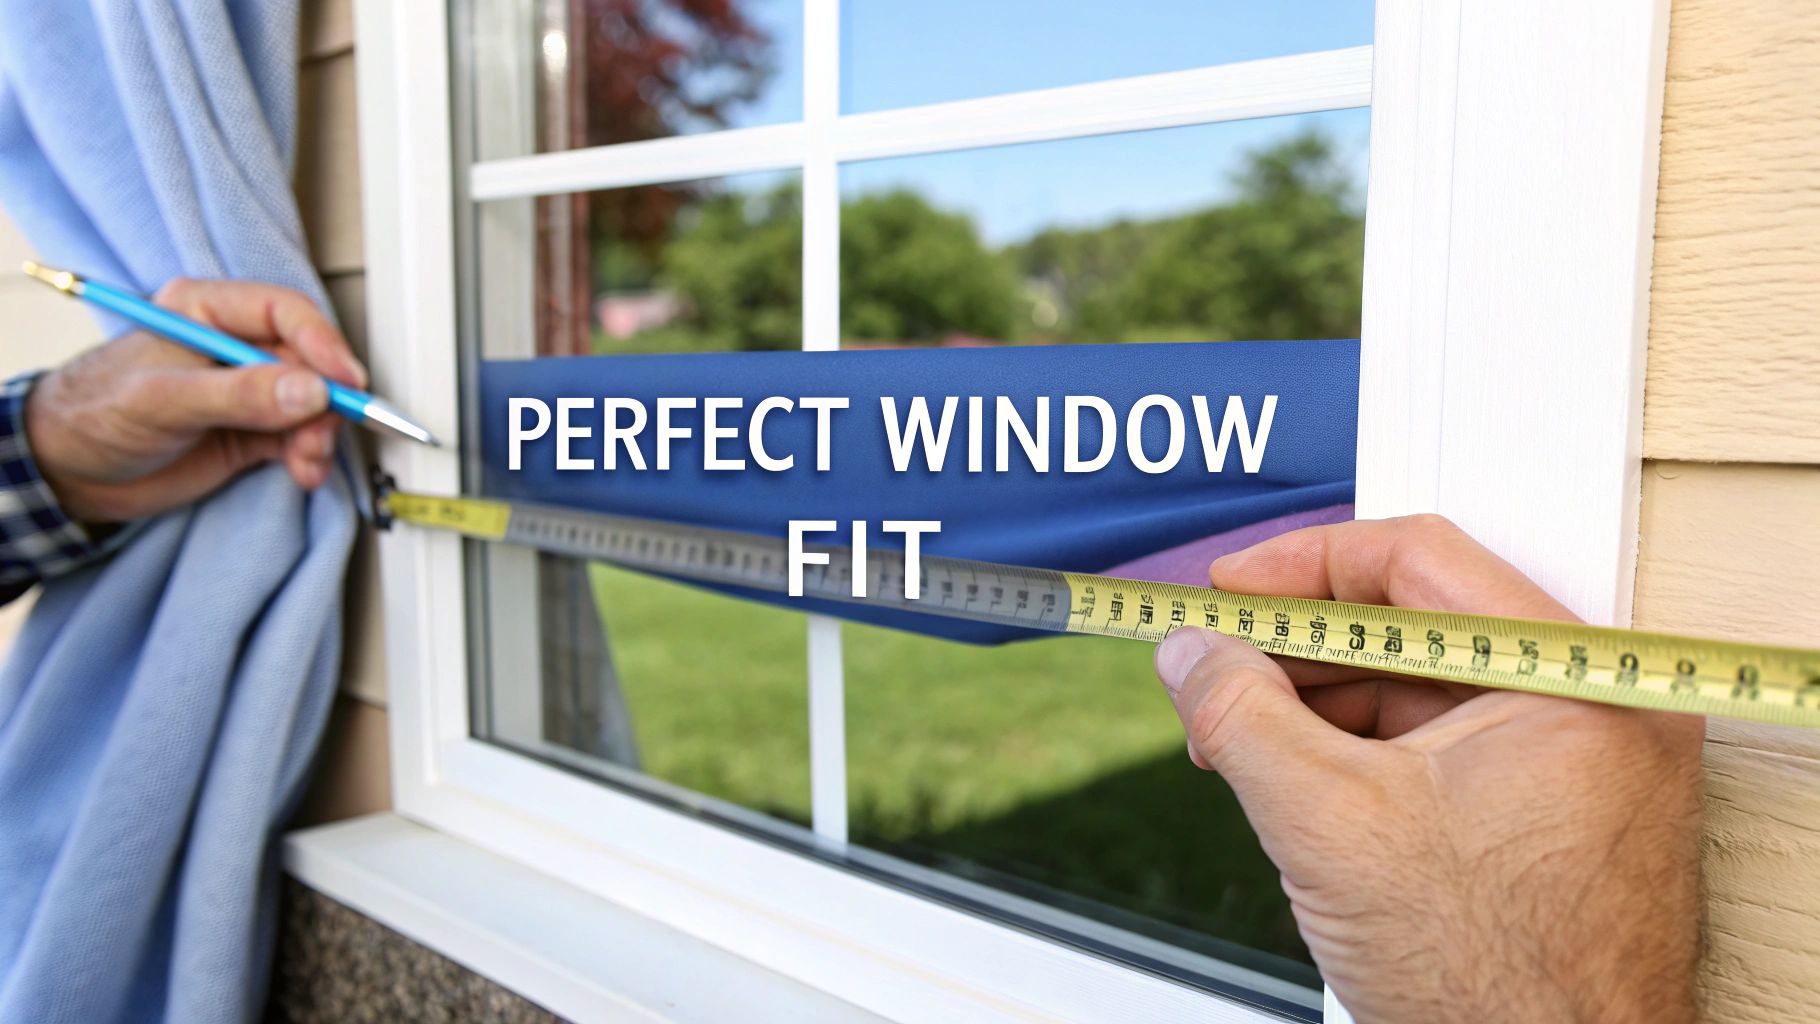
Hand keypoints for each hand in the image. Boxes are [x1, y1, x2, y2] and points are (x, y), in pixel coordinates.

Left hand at [24, 278, 365, 523]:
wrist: (69, 473)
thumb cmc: (93, 415)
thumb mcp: (162, 399)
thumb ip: (238, 394)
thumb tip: (310, 390)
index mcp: (207, 311)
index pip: (285, 313)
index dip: (322, 344)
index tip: (344, 382)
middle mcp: (235, 346)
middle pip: (309, 362)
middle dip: (323, 403)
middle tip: (320, 436)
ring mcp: (247, 391)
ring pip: (311, 404)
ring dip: (319, 436)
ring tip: (306, 462)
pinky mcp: (253, 431)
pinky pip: (300, 438)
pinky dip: (310, 457)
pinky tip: (302, 472)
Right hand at [1153, 515, 1702, 1023]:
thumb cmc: (1496, 987)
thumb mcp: (1331, 826)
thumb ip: (1243, 718)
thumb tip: (1188, 653)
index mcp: (1569, 684)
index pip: (1421, 558)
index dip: (1302, 565)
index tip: (1229, 587)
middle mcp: (1590, 708)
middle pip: (1415, 624)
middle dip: (1297, 649)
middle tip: (1215, 666)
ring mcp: (1576, 764)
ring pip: (1419, 689)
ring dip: (1320, 707)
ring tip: (1239, 743)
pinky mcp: (1549, 812)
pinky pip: (1439, 746)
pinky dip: (1360, 756)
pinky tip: (1298, 783)